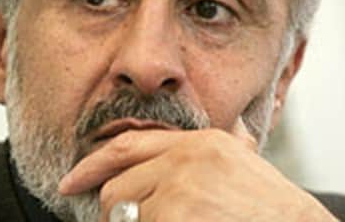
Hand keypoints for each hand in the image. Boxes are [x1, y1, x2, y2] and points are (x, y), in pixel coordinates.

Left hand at [58, 118, 339, 221]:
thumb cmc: (274, 209)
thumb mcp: (248, 165)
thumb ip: (233, 145)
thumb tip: (237, 131)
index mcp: (201, 143)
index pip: (127, 147)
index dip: (93, 166)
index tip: (71, 182)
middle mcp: (187, 160)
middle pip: (118, 190)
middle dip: (119, 215)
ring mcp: (181, 192)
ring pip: (126, 220)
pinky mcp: (177, 219)